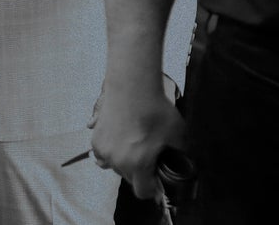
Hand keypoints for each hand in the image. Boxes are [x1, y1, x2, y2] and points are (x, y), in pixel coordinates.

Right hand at [89, 81, 186, 199]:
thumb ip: (179, 152)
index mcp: (138, 164)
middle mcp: (118, 161)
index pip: (143, 192)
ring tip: (133, 144)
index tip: (156, 181)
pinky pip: (103, 154)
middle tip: (147, 155)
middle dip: (139, 172)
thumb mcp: (177, 133)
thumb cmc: (154, 108)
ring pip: (115, 166)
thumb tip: (182, 161)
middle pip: (129, 178)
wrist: (133, 86)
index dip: (152, 189)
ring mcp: (104, 151)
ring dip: (124, 161)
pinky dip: (111, 150)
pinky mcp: (96, 139)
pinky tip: (120, 138)